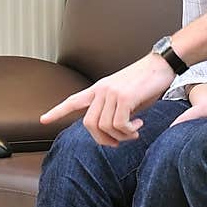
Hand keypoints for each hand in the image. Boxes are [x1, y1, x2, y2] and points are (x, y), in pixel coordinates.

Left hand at [39, 54, 173, 146]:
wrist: (162, 64)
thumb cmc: (147, 81)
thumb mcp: (125, 94)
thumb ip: (114, 108)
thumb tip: (112, 129)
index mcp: (99, 88)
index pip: (74, 100)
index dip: (58, 111)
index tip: (44, 120)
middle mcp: (102, 90)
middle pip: (89, 124)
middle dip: (102, 140)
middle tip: (118, 143)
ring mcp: (112, 92)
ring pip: (105, 127)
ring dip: (121, 136)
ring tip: (133, 132)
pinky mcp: (125, 97)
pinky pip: (119, 124)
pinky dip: (129, 131)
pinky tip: (138, 126)